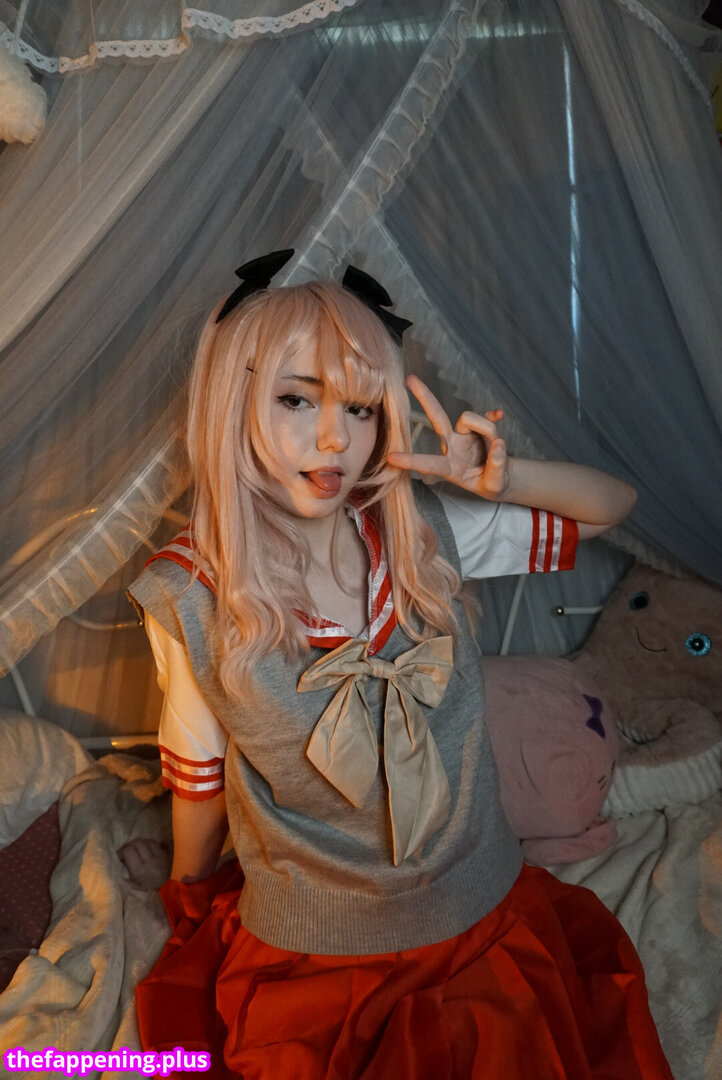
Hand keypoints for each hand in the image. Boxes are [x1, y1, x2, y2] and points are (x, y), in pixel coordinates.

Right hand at [118, 838, 171, 890]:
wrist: (167, 894)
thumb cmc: (146, 892)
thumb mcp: (133, 885)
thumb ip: (125, 872)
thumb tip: (118, 860)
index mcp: (140, 870)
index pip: (128, 851)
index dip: (121, 852)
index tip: (118, 857)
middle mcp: (151, 861)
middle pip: (138, 843)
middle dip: (129, 846)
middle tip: (126, 852)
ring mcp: (160, 857)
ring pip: (148, 841)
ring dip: (140, 844)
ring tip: (136, 850)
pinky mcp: (167, 856)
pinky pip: (157, 844)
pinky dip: (149, 844)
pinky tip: (146, 849)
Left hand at [387, 375, 509, 499]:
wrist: (498, 478)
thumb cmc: (489, 483)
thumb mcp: (494, 485)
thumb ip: (496, 467)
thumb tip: (498, 443)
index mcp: (449, 467)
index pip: (429, 464)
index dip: (411, 461)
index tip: (391, 457)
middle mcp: (453, 446)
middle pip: (437, 418)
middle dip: (424, 398)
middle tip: (409, 378)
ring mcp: (465, 435)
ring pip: (470, 419)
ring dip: (486, 429)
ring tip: (498, 448)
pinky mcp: (480, 428)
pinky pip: (486, 416)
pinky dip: (492, 416)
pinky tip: (499, 414)